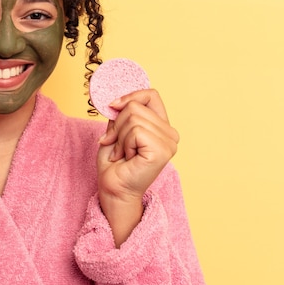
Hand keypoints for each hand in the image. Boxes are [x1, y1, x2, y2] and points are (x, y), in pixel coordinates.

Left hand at [96, 89, 178, 244]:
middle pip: (136, 106)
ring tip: (122, 153)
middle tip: (116, 145)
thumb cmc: (115, 164)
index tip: (112, 106)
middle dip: (118, 124)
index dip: (130, 96)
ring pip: (133, 117)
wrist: (113, 189)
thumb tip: (117, 98)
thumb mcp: (116, 130)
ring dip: (119, 136)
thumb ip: (122, 113)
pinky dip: (124, 143)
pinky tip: (126, 157)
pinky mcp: (162, 151)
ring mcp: (169, 143)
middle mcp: (171, 134)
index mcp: (162, 126)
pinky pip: (135, 131)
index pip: (151, 95)